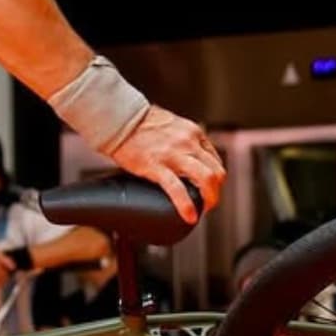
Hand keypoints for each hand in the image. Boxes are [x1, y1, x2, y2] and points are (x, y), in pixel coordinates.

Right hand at [107, 105, 225, 222]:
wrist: (119, 119)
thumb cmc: (140, 123)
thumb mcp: (172, 126)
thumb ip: (183, 140)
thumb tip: (187, 156)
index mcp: (193, 133)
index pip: (215, 160)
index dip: (215, 179)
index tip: (208, 189)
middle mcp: (188, 142)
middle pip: (216, 172)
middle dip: (215, 192)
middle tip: (207, 203)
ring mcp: (174, 154)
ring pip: (206, 179)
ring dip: (209, 199)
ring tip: (203, 211)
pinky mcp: (156, 166)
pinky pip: (177, 189)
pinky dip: (186, 205)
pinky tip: (189, 216)